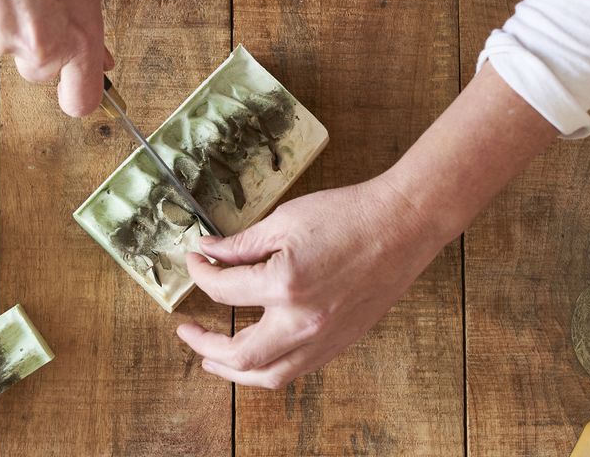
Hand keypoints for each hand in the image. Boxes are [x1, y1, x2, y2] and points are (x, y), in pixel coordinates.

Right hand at [0, 0, 112, 116]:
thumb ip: (90, 26)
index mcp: (72, 38)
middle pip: (39, 71)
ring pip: (9, 44)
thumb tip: (100, 59)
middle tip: (43, 3)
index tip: (79, 85)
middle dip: (43, 47)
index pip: (80, 101)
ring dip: (13, 20)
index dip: (79, 94)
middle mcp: (33, 46)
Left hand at [176, 175, 457, 388]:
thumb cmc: (348, 214)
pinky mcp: (340, 342)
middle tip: (187, 331)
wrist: (402, 224)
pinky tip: (258, 354)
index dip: (201, 275)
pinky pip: (296, 369)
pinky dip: (269, 368)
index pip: (223, 291)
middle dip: (204, 345)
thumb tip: (208, 253)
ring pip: (269, 376)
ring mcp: (324, 338)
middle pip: (239, 355)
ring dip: (234, 372)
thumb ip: (241, 244)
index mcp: (284, 286)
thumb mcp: (285, 220)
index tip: (195, 262)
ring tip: (212, 359)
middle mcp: (302, 322)